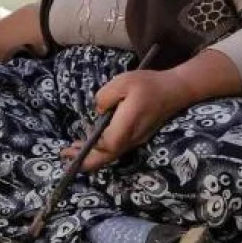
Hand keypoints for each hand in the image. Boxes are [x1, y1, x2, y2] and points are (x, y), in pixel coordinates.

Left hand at [61, 69, 192, 171]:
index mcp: (128, 124)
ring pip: (112, 154)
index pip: (107, 145)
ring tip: (72, 149)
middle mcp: (132, 137)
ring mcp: (136, 138)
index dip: (90, 150)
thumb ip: (104, 97)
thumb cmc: (148, 84)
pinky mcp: (137, 136)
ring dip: (92, 154)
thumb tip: (98, 111)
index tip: (71, 149)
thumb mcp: (122, 82)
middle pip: (108, 156)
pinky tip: (90, 142)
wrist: (176, 89)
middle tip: (65, 155)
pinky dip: (101, 148)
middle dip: (86, 160)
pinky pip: (116, 147)